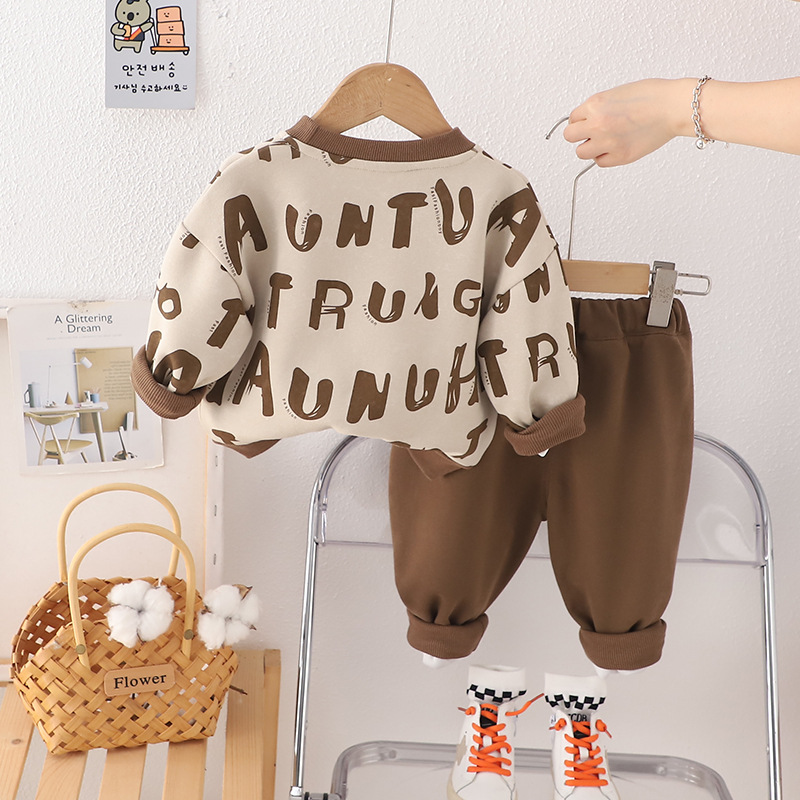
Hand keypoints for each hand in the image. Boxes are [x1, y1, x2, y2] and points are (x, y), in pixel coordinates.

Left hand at [563, 79, 691, 166]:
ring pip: (582, 153)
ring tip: (604, 141)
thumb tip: (588, 118)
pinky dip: (605, 157)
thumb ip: (599, 108)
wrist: (673, 107)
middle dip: (580, 135)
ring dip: (590, 148)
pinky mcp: (620, 156)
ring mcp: (608, 142)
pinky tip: (615, 148)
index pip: (572, 118)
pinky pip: (600, 163)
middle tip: (591, 133)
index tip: (586, 122)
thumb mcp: (617, 93)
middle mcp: (598, 124)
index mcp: (595, 105)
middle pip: (570, 137)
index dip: (580, 120)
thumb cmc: (652, 96)